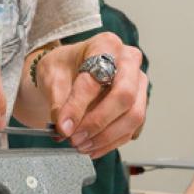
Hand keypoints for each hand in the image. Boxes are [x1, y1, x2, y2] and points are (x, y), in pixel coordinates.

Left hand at [35, 32, 147, 159]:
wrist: (72, 69)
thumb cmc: (66, 66)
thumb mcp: (53, 75)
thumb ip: (59, 100)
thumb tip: (64, 127)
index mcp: (106, 45)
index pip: (96, 79)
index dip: (77, 106)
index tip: (62, 127)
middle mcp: (130, 62)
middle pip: (125, 96)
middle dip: (99, 122)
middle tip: (76, 139)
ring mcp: (139, 83)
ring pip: (134, 115)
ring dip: (107, 136)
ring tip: (82, 146)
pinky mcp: (140, 103)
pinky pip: (132, 127)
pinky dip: (112, 142)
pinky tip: (93, 148)